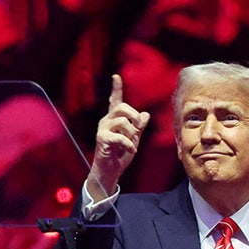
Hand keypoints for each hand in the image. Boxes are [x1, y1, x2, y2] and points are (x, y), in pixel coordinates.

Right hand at [88, 74, 149, 198]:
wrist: (110, 171)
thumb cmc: (120, 155)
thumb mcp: (133, 140)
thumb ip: (138, 128)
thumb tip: (146, 114)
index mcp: (114, 119)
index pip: (115, 101)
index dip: (116, 88)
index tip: (116, 76)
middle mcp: (106, 121)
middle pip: (121, 107)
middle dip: (133, 114)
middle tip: (139, 126)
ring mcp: (102, 130)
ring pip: (121, 121)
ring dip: (131, 133)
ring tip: (132, 143)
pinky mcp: (102, 139)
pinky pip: (119, 136)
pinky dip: (129, 143)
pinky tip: (131, 149)